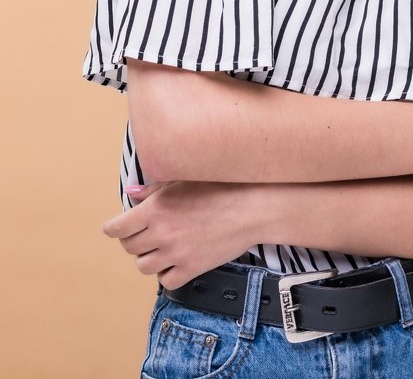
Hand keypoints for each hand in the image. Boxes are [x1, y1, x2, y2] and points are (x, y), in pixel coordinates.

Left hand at [101, 180, 266, 288]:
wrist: (250, 208)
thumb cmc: (219, 188)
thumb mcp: (182, 181)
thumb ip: (152, 190)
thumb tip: (130, 194)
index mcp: (155, 208)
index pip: (117, 228)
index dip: (113, 228)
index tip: (115, 228)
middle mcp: (161, 233)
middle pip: (129, 247)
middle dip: (132, 239)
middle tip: (144, 232)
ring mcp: (175, 254)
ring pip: (143, 266)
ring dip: (148, 257)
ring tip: (160, 246)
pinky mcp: (191, 269)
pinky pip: (166, 280)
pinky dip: (166, 273)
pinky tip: (174, 260)